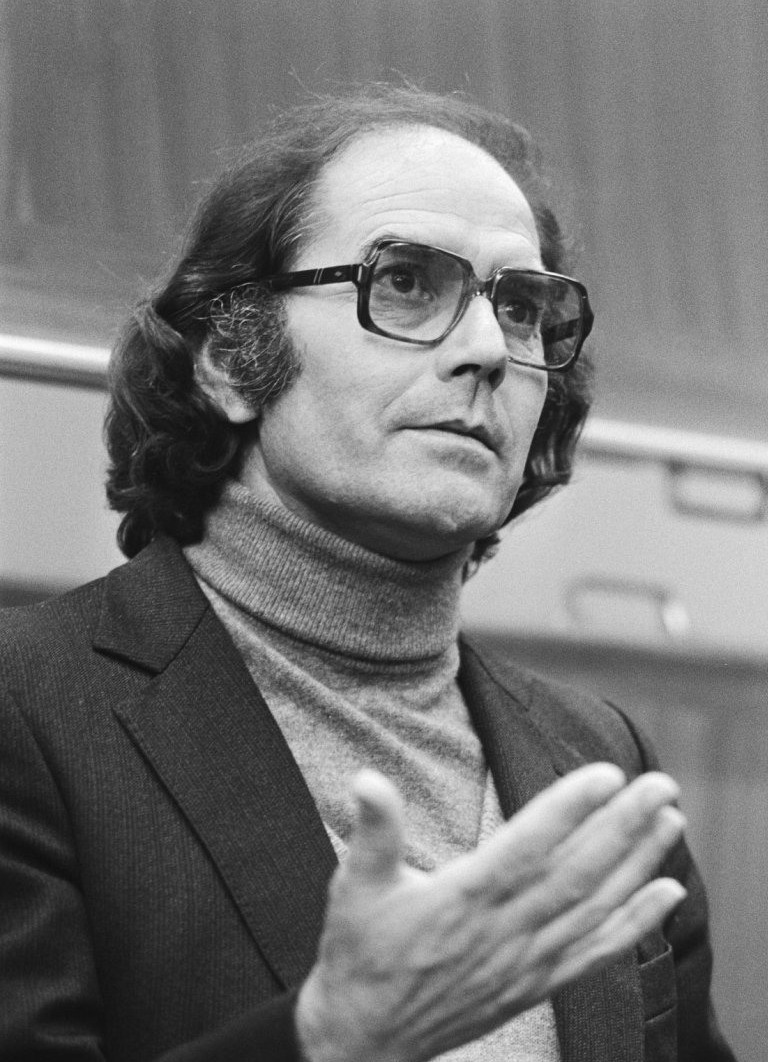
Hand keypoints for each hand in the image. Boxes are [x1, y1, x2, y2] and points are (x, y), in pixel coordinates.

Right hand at [296, 763, 685, 1061]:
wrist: (366, 1036)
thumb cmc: (361, 952)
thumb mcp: (355, 886)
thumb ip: (373, 831)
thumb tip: (368, 780)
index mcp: (460, 899)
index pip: (526, 848)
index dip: (567, 810)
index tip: (606, 775)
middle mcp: (502, 932)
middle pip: (575, 873)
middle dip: (622, 827)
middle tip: (660, 785)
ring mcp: (524, 961)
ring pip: (593, 908)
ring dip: (637, 863)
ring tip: (671, 820)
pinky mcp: (535, 983)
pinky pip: (594, 953)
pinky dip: (635, 924)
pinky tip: (665, 893)